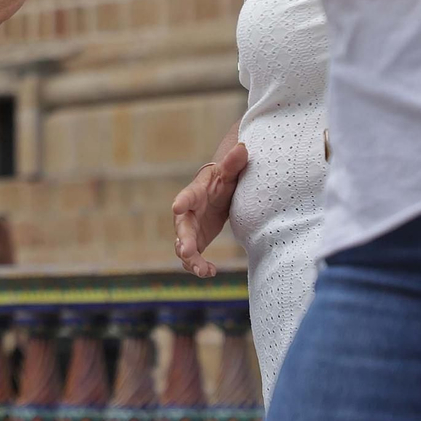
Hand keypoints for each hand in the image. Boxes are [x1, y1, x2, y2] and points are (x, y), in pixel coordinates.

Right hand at [172, 142, 248, 277]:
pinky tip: (212, 273)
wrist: (215, 194)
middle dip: (183, 240)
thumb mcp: (228, 173)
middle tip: (187, 252)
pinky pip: (192, 258)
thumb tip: (243, 147)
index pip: (186, 197)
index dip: (182, 202)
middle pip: (181, 228)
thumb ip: (233, 163)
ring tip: (205, 271)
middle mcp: (186, 214)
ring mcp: (189, 230)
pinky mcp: (195, 242)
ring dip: (191, 260)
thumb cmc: (221, 181)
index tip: (177, 207)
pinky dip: (199, 267)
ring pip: (183, 248)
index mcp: (193, 194)